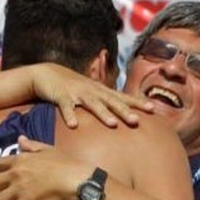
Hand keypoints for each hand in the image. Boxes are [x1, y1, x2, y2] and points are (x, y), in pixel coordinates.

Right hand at [29, 64, 152, 128]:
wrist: (47, 73)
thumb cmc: (73, 87)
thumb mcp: (91, 93)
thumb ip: (104, 103)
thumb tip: (120, 117)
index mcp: (101, 91)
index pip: (122, 97)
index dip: (137, 102)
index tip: (152, 109)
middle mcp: (92, 91)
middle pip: (111, 101)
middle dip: (124, 111)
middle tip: (136, 121)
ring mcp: (77, 92)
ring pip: (92, 103)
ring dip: (102, 113)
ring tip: (113, 124)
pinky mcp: (61, 96)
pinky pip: (66, 107)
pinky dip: (69, 116)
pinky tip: (74, 125)